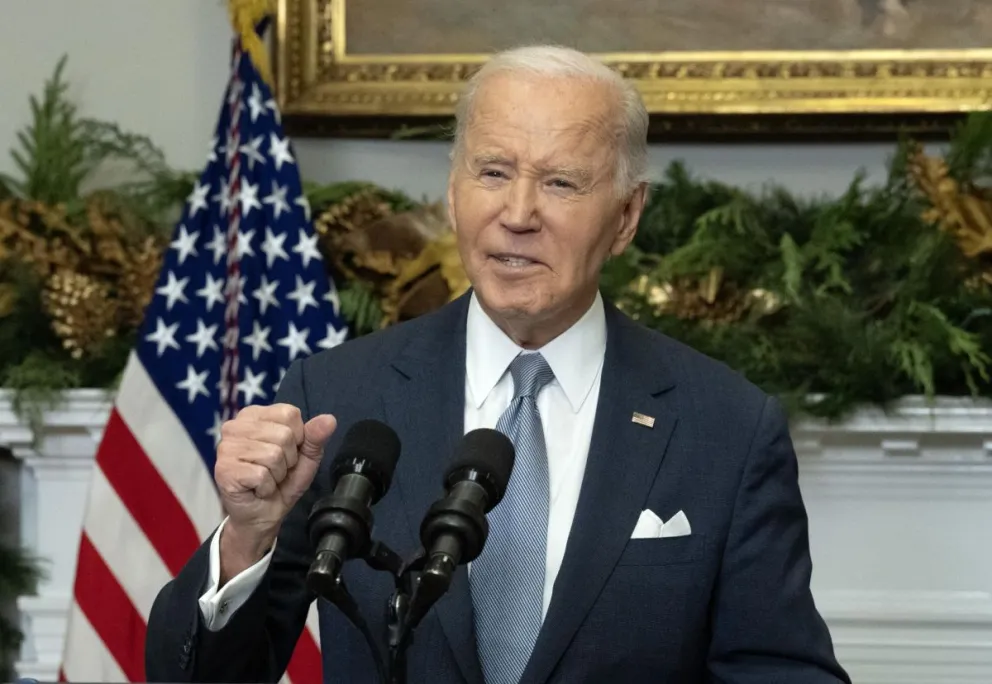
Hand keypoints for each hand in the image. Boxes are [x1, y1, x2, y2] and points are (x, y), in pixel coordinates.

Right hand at [214, 404, 336, 580]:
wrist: (263, 515)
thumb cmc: (281, 482)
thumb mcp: (305, 457)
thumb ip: (315, 437)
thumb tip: (329, 419)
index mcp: (254, 415)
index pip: (290, 414)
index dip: (298, 438)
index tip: (286, 453)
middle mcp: (235, 426)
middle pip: (284, 435)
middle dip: (288, 459)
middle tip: (275, 470)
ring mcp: (226, 447)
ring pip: (273, 455)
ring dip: (277, 474)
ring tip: (266, 479)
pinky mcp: (223, 469)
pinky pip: (261, 474)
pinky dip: (267, 487)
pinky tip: (257, 489)